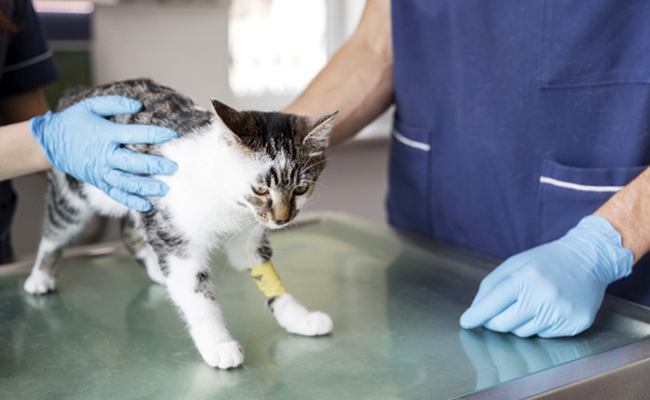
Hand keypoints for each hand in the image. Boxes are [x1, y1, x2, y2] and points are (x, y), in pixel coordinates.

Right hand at [30, 96, 177, 211]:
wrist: (51, 143)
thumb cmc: (75, 121)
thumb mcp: (91, 106)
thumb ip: (115, 104)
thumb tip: (138, 105)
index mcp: (105, 135)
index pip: (134, 134)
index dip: (154, 134)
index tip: (172, 134)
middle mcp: (105, 156)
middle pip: (132, 163)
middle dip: (154, 165)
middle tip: (173, 167)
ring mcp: (101, 172)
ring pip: (126, 183)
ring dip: (146, 187)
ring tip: (165, 189)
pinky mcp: (99, 182)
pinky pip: (116, 194)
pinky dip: (131, 201)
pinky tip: (147, 205)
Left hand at [460, 216, 632, 337]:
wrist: (589, 259)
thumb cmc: (545, 261)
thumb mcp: (513, 264)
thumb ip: (490, 287)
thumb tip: (475, 312)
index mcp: (525, 278)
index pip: (492, 304)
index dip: (476, 315)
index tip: (466, 322)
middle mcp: (543, 296)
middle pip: (503, 324)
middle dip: (494, 321)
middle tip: (496, 313)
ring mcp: (560, 312)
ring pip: (522, 333)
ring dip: (519, 323)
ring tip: (530, 303)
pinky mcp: (575, 324)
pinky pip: (543, 336)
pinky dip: (540, 325)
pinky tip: (548, 308)